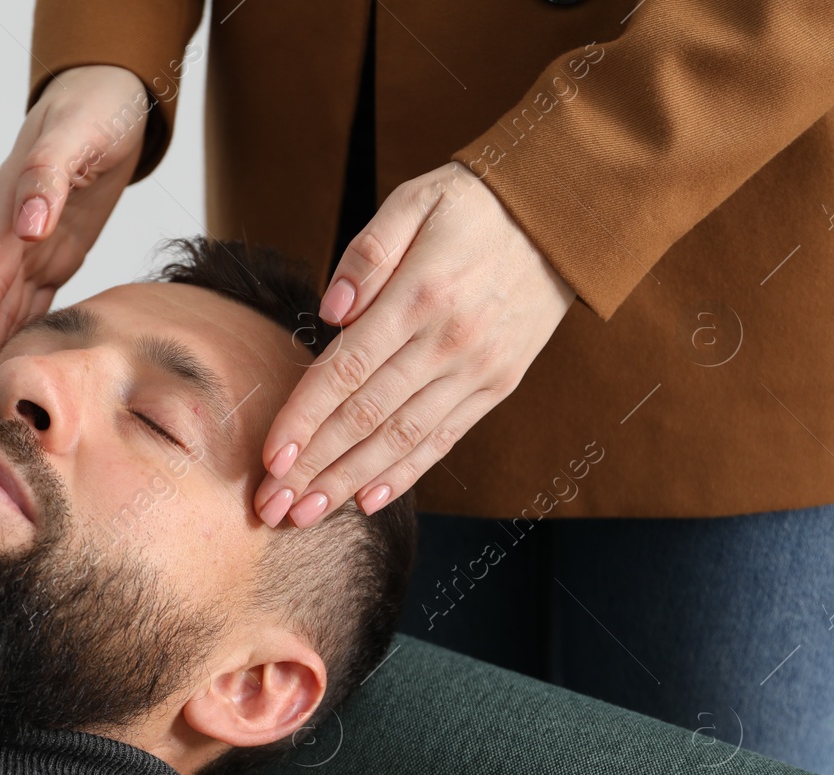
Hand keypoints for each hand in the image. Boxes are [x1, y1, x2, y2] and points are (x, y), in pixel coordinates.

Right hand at [0, 64, 150, 394]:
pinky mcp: (54, 249)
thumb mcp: (75, 132)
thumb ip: (48, 177)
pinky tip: (12, 362)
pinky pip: (33, 299)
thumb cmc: (94, 108)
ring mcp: (31, 242)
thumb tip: (26, 227)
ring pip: (6, 308)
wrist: (108, 91)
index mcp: (12, 209)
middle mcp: (13, 232)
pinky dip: (21, 332)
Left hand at [254, 161, 575, 527]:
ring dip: (348, 483)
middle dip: (313, 467)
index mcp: (420, 296)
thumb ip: (367, 252)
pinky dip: (405, 473)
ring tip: (305, 515)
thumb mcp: (415, 200)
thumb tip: (331, 311)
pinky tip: (367, 500)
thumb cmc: (473, 204)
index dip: (303, 419)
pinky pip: (444, 439)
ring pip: (401, 439)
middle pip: (366, 418)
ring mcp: (477, 370)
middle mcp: (448, 342)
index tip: (268, 458)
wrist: (565, 215)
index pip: (345, 372)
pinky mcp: (497, 385)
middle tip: (271, 506)